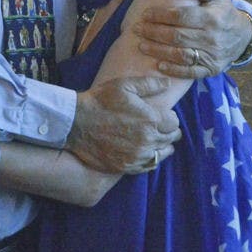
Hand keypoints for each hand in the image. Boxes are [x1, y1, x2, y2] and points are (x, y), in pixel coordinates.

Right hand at [67, 76, 181, 174]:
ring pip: (162, 153)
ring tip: (153, 138)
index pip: (175, 123)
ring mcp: (137, 156)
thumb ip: (150, 85)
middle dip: (167, 131)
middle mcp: (148, 140)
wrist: (76, 123)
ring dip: (161, 145)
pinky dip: (150, 158)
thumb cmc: (100, 101)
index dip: (170, 117)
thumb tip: (168, 84)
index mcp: (150, 119)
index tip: (163, 115)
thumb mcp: (124, 85)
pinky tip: (144, 151)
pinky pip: (148, 166)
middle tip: (158, 125)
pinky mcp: (127, 167)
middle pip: (171, 138)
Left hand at [133, 0, 251, 78]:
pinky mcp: (211, 69)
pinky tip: (159, 65)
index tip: (145, 14)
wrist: (242, 36)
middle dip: (154, 33)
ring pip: (181, 55)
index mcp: (212, 18)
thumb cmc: (223, 11)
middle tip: (137, 29)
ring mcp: (212, 56)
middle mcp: (212, 38)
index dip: (161, 15)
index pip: (182, 16)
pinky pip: (190, 72)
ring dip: (158, 51)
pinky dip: (174, 70)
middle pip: (177, 36)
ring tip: (141, 46)